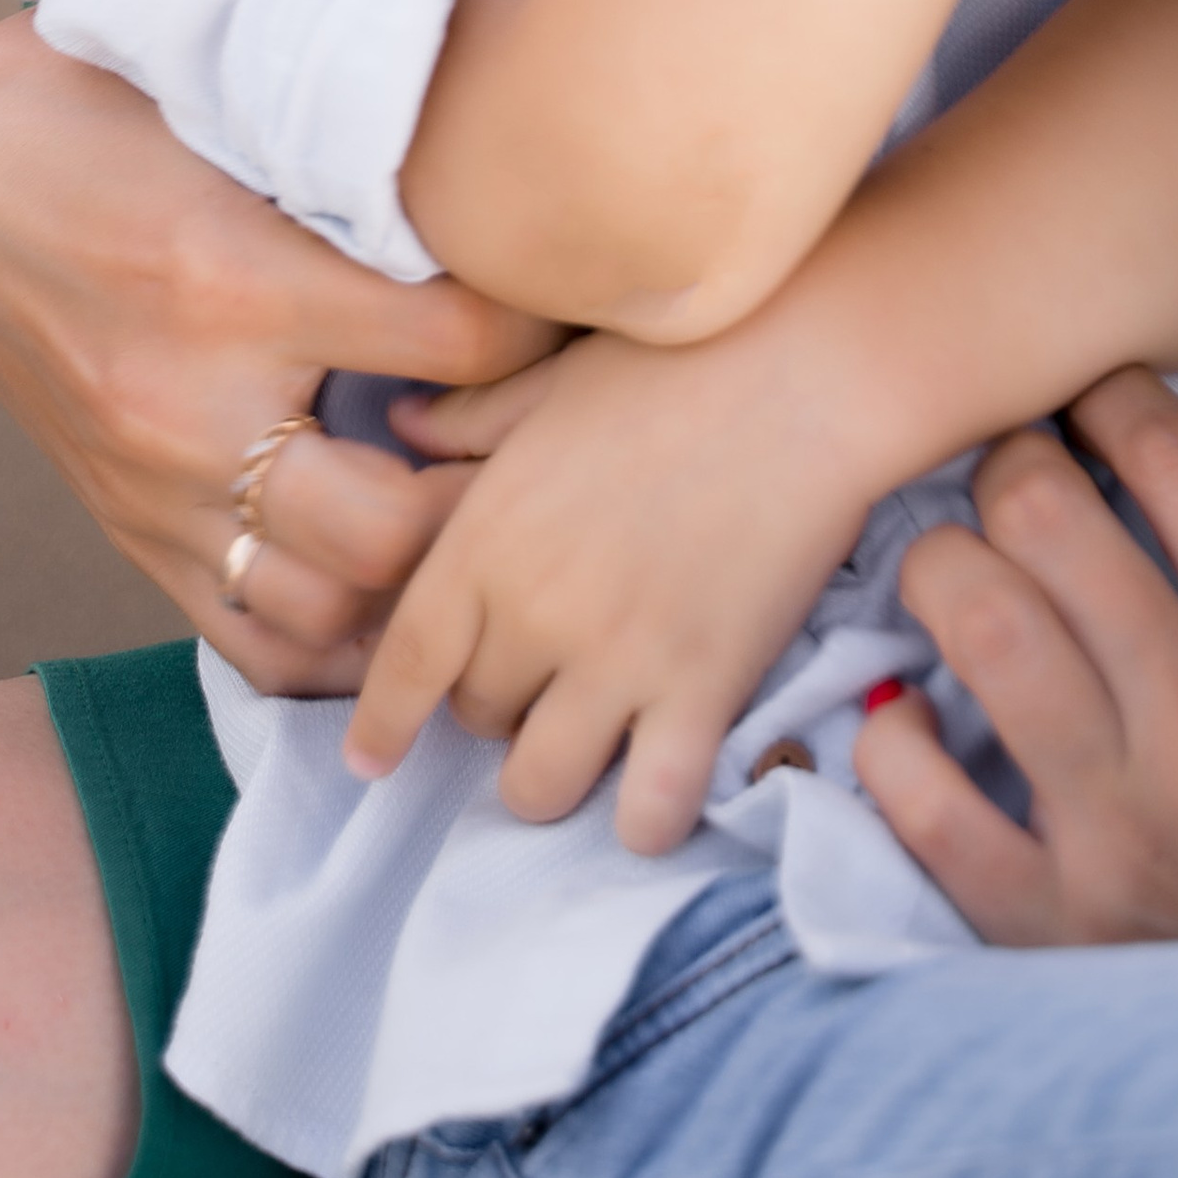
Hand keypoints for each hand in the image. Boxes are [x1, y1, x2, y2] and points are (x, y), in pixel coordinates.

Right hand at [0, 12, 557, 690]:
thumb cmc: (134, 120)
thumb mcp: (251, 114)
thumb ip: (373, 165)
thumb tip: (522, 171)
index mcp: (240, 282)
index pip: (462, 341)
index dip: (549, 329)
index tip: (585, 307)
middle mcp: (194, 409)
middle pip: (396, 525)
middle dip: (488, 495)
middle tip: (544, 447)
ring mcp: (157, 490)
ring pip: (328, 606)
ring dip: (418, 577)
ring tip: (482, 519)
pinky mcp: (133, 532)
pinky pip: (251, 638)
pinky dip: (339, 634)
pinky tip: (398, 590)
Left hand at [345, 317, 875, 850]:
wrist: (807, 373)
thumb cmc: (678, 359)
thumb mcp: (552, 382)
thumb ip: (470, 420)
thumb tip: (403, 424)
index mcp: (487, 535)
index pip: (404, 661)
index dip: (381, 721)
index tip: (371, 760)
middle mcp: (535, 611)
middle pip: (476, 719)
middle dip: (495, 711)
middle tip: (539, 683)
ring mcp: (617, 659)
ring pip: (539, 786)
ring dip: (553, 775)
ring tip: (587, 743)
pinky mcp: (702, 691)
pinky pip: (647, 810)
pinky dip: (642, 818)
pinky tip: (653, 789)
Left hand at [856, 368, 1177, 944]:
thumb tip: (1176, 466)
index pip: (1172, 457)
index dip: (1114, 396)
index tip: (1094, 397)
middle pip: (1044, 513)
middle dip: (1014, 461)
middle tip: (1016, 471)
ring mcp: (1116, 828)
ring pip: (971, 618)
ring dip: (946, 567)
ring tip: (959, 567)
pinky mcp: (1048, 926)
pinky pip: (921, 796)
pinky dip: (895, 740)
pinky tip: (914, 713)